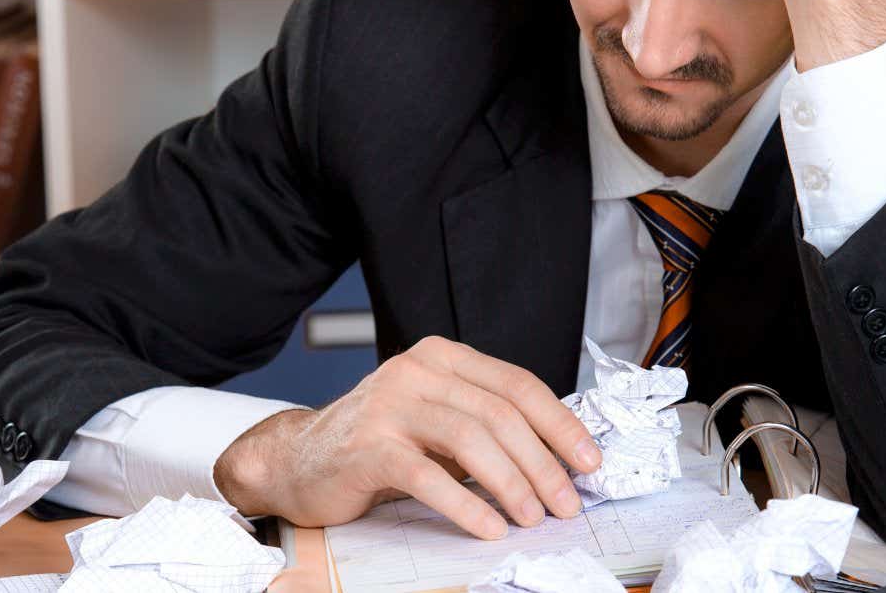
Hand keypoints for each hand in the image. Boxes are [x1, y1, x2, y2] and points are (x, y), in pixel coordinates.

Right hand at [213, 336, 601, 539]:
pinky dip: (466, 504)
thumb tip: (556, 459)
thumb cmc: (376, 444)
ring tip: (533, 517)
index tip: (589, 460)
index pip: (516, 384)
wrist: (296, 461)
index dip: (559, 423)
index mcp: (441, 359)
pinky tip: (488, 526)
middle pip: (499, 414)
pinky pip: (428, 476)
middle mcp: (416, 372)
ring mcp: (389, 405)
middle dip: (543, 463)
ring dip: (512, 484)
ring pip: (470, 439)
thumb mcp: (435, 421)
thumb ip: (483, 425)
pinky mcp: (367, 447)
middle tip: (566, 503)